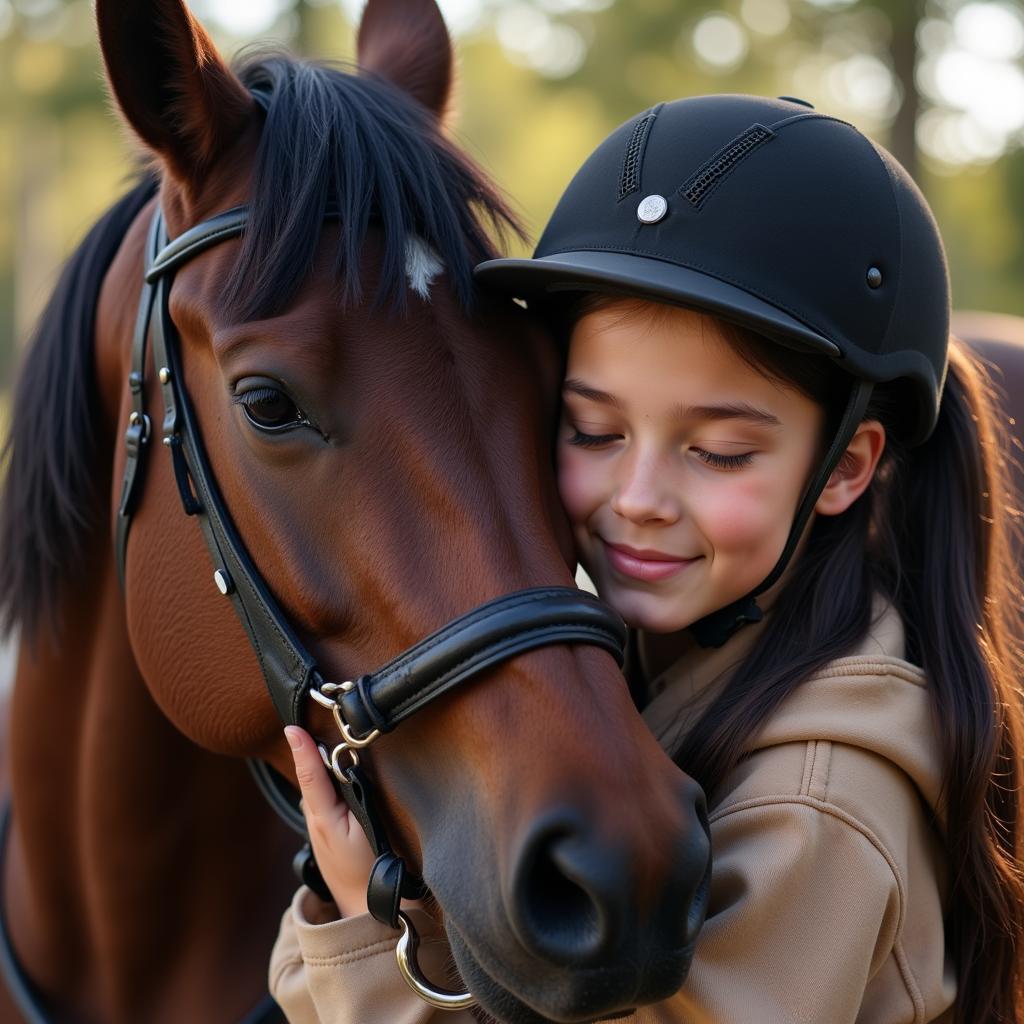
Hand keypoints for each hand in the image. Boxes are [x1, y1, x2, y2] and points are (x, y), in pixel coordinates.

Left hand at [284, 725, 377, 917]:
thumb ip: (354, 796)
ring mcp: (315, 827)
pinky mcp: (321, 832)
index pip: (310, 776)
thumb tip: (345, 766)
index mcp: (322, 817)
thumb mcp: (365, 831)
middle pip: (311, 777)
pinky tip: (337, 779)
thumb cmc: (368, 868)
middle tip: (312, 726)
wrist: (363, 905)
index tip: (292, 727)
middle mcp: (313, 819)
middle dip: (312, 753)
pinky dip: (326, 785)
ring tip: (328, 746)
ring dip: (320, 769)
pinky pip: (321, 799)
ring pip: (316, 788)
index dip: (302, 750)